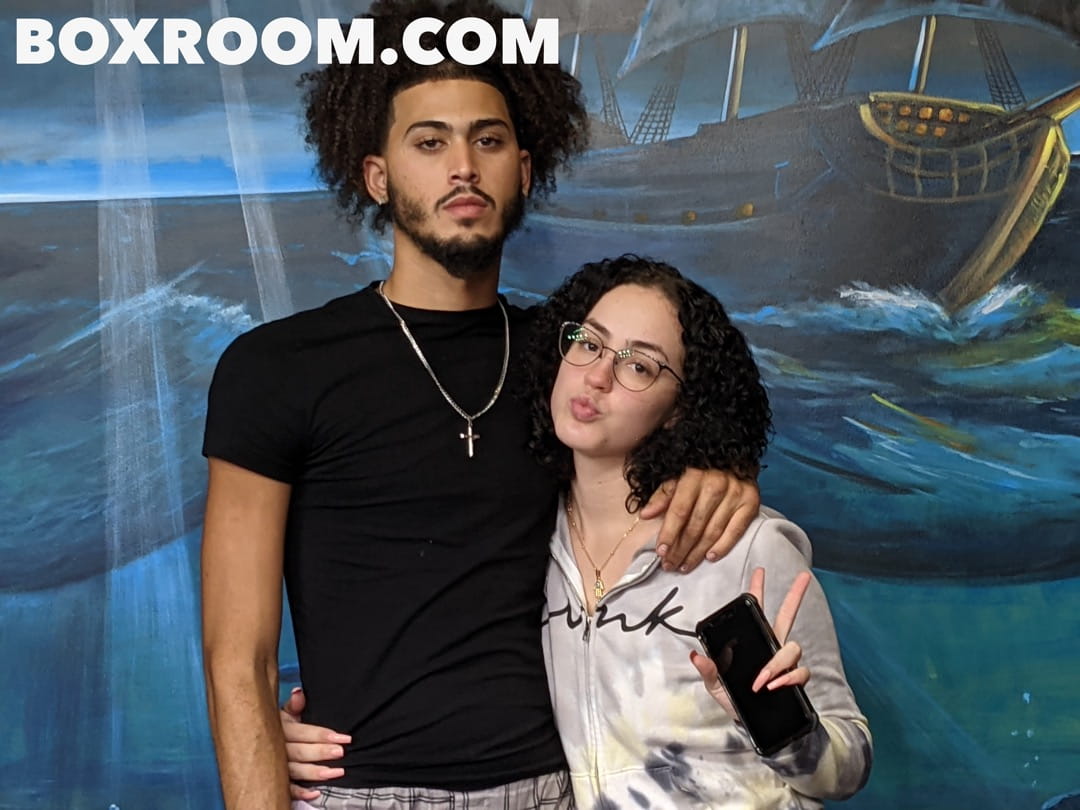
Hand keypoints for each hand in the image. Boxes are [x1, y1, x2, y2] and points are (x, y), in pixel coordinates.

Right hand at [280, 687, 350, 801]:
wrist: (254, 742)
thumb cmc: (277, 726)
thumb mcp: (283, 714)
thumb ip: (294, 705)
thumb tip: (299, 693)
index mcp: (280, 729)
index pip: (302, 732)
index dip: (322, 735)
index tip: (343, 737)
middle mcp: (277, 748)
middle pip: (299, 752)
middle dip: (320, 752)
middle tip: (340, 752)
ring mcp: (275, 766)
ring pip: (294, 771)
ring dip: (314, 773)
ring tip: (335, 773)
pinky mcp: (275, 780)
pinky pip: (286, 789)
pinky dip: (300, 793)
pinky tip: (315, 793)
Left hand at [640, 468, 760, 571]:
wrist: (735, 461)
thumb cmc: (701, 474)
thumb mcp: (678, 478)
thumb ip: (662, 496)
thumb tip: (645, 514)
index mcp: (694, 477)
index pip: (679, 511)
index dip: (669, 534)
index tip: (661, 552)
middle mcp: (716, 484)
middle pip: (695, 525)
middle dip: (680, 549)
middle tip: (670, 565)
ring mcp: (735, 494)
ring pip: (712, 531)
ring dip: (697, 553)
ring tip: (685, 565)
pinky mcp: (751, 502)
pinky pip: (735, 531)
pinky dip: (722, 546)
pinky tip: (709, 557)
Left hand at [690, 568, 811, 716]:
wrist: (750, 724)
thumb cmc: (734, 700)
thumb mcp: (715, 685)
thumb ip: (708, 670)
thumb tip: (695, 655)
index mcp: (752, 642)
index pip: (756, 611)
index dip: (757, 590)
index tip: (760, 570)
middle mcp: (771, 647)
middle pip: (787, 615)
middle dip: (795, 595)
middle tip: (803, 576)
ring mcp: (785, 663)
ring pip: (792, 647)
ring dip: (777, 663)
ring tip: (762, 680)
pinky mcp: (795, 680)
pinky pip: (800, 671)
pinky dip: (788, 677)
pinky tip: (774, 685)